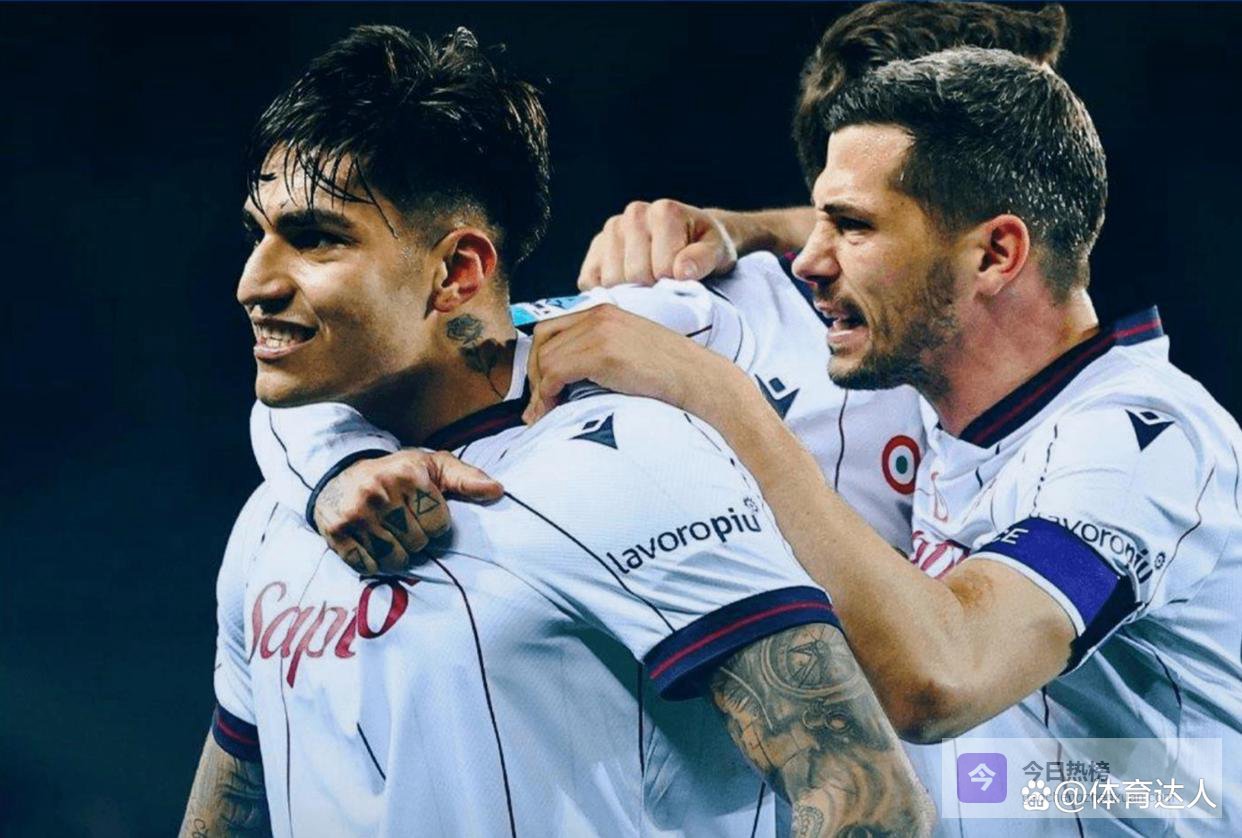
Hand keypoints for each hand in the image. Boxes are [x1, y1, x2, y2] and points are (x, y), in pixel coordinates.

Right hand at [314, 450, 502, 573]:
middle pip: (418, 543)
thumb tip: (498, 490)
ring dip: (396, 553)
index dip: (435, 523)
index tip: (422, 512)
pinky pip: (368, 565)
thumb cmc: (397, 473)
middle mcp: (380, 491)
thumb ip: (466, 478)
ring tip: (389, 533)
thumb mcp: (432, 467)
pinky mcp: (337, 532)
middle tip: (402, 523)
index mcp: (408, 474)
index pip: (439, 524)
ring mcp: (356, 513)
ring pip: (395, 559)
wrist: (340, 475)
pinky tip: (371, 543)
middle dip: (415, 538)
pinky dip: (373, 562)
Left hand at [522, 304, 736, 423]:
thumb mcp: (629, 351)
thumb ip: (600, 352)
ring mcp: (599, 332)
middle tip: (538, 404)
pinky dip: (548, 394)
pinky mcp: (602, 353)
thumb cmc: (670, 374)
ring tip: (546, 414)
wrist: (699, 378)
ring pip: (545, 360)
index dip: (538, 360)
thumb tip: (566, 378)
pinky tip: (555, 409)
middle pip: (541, 341)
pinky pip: (555, 372)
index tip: (541, 389)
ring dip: (540, 391)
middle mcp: (598, 315)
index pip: (550, 329)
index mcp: (603, 312)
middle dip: (533, 373)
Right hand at [577, 199, 737, 288]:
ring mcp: (611, 230)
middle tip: (667, 284)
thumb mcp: (717, 251)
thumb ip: (703, 259)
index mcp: (664, 212)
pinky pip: (591, 281)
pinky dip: (607, 293)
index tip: (684, 280)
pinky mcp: (595, 249)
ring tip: (650, 282)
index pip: (662, 268)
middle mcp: (634, 214)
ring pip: (611, 280)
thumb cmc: (705, 246)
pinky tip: (628, 287)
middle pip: (634, 275)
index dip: (675, 283)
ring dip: (631, 292)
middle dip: (652, 288)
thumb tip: (681, 271)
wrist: (691, 235)